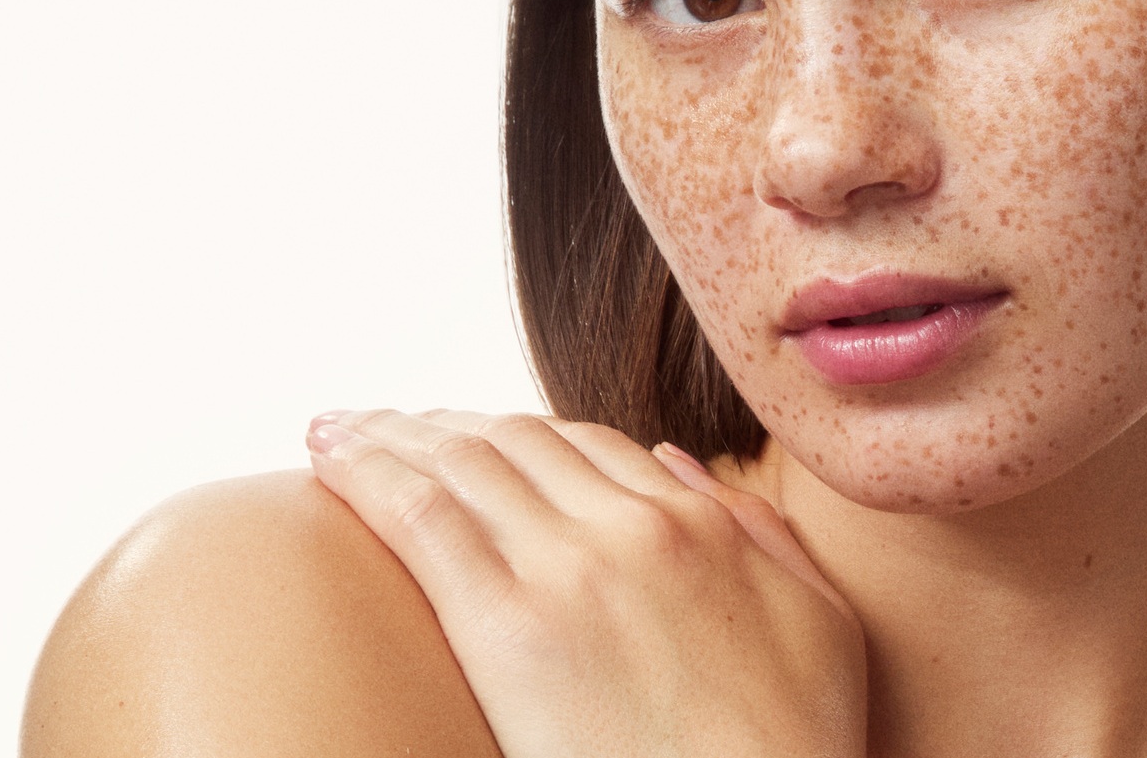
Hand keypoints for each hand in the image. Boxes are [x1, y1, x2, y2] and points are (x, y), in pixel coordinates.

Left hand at [306, 407, 865, 757]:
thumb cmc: (795, 746)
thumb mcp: (818, 621)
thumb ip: (759, 533)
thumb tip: (683, 466)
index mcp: (705, 522)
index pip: (590, 445)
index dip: (520, 433)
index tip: (471, 433)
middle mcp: (634, 523)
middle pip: (517, 440)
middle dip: (441, 422)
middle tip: (383, 421)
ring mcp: (570, 566)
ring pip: (462, 460)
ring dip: (390, 433)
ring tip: (336, 429)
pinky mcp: (509, 625)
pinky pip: (423, 517)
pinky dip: (368, 472)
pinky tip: (328, 457)